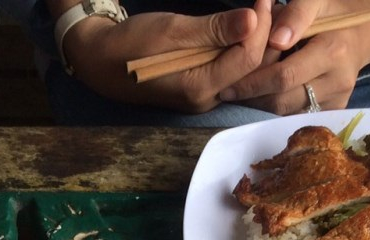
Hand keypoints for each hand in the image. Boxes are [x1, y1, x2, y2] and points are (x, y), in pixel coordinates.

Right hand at [58, 0, 274, 114]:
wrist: (100, 60)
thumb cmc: (131, 43)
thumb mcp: (171, 30)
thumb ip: (213, 29)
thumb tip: (252, 19)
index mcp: (198, 87)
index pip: (248, 58)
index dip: (261, 27)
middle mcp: (206, 99)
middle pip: (253, 70)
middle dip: (267, 36)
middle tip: (269, 3)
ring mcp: (204, 97)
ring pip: (246, 73)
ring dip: (259, 43)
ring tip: (264, 14)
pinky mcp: (201, 89)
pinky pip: (233, 72)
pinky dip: (244, 50)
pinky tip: (247, 31)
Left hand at [220, 0, 369, 114]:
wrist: (363, 31)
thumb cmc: (330, 12)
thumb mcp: (314, 1)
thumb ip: (294, 14)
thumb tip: (276, 40)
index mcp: (332, 50)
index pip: (283, 76)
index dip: (252, 82)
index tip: (228, 83)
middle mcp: (338, 80)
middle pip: (282, 100)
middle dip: (252, 96)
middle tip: (229, 91)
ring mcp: (337, 99)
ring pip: (287, 112)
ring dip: (260, 104)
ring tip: (242, 93)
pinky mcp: (335, 110)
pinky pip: (297, 116)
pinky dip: (276, 109)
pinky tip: (263, 96)